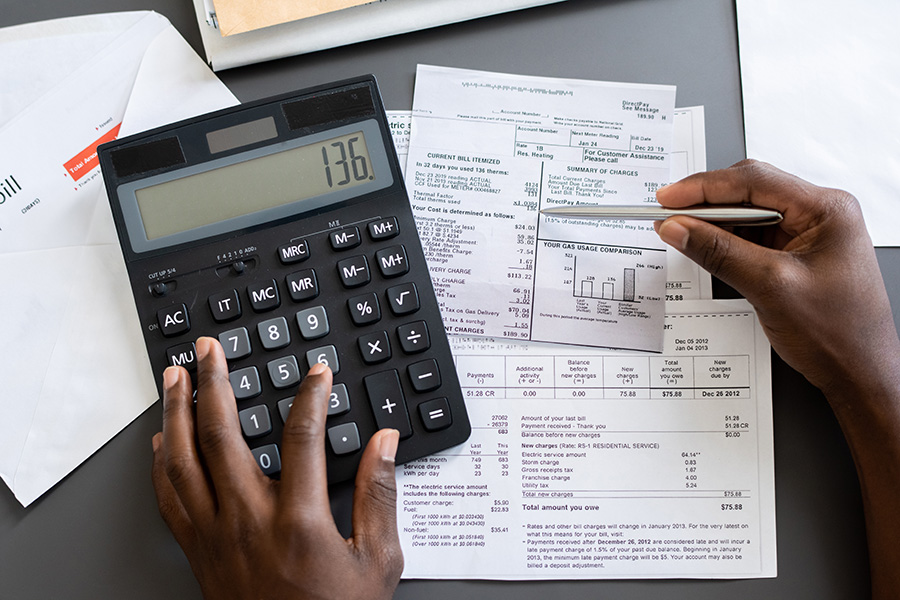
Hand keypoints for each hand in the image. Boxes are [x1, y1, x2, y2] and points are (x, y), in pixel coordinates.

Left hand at [151, 337, 402, 599]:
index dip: (310, 395)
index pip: (301, 437)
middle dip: (214, 383)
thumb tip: (384, 444)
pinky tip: (161, 440)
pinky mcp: (197, 552)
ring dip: (176, 413)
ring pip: (182, 461)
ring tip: (175, 378)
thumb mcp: (377, 561)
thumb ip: (380, 496)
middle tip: (210, 351)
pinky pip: (168, 498)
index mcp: (299, 521)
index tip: (316, 372)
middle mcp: (248, 522)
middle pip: (220, 436)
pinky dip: (161, 463)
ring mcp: (215, 536)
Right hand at [654, 159, 899, 398]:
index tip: (668, 199)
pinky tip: (704, 247)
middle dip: (705, 202)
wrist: (860, 372)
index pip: (754, 181)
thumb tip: (680, 228)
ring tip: (680, 233)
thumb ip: (719, 253)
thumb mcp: (770, 287)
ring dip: (713, 222)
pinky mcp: (795, 252)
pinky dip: (725, 239)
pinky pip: (752, 235)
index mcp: (826, 209)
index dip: (703, 188)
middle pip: (749, 191)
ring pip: (748, 213)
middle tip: (668, 215)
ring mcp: (808, 233)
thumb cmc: (840, 334)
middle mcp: (820, 214)